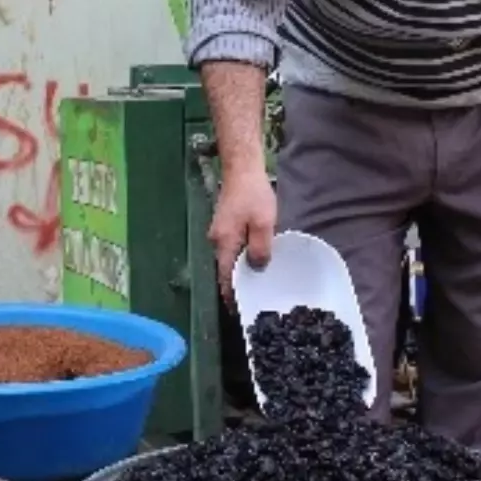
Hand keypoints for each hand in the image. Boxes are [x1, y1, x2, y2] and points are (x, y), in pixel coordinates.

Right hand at [208, 166, 276, 305]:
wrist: (241, 169)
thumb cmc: (254, 195)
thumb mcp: (263, 223)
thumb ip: (260, 248)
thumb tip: (257, 269)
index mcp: (225, 242)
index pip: (225, 277)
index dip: (231, 295)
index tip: (239, 311)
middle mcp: (216, 240)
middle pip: (224, 269)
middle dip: (235, 285)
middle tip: (252, 300)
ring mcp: (218, 232)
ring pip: (228, 258)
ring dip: (238, 271)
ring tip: (255, 284)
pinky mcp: (224, 224)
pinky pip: (231, 247)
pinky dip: (239, 257)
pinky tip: (253, 259)